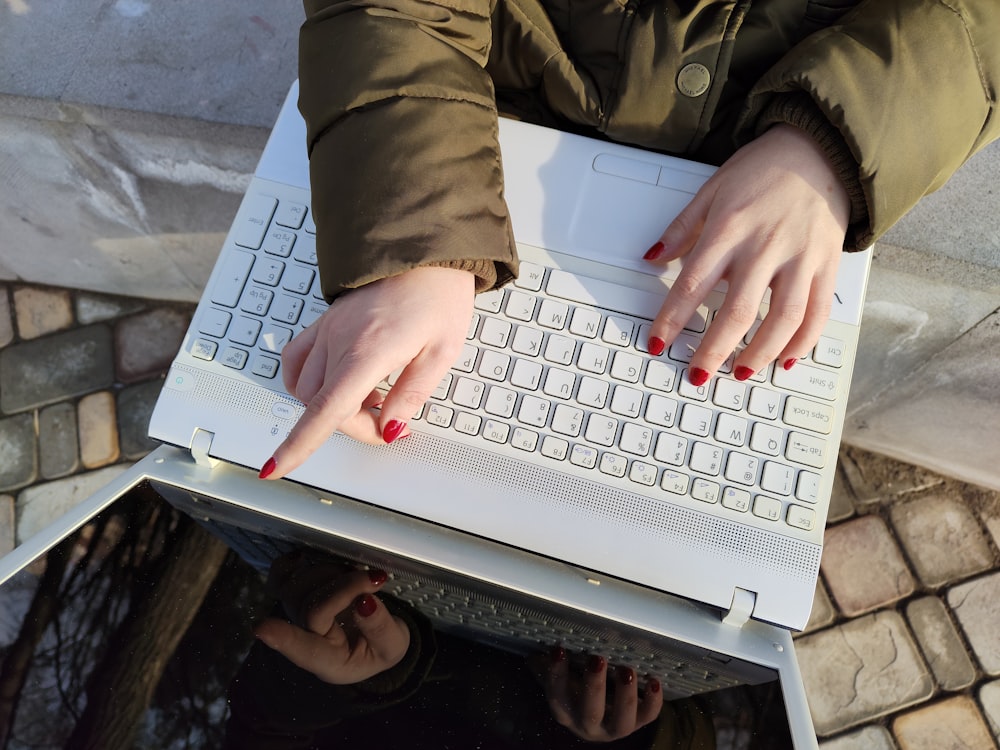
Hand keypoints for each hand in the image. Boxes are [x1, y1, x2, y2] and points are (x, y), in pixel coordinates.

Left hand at [254, 567, 410, 684]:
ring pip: (297, 588)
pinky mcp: (293, 596)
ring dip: (331, 573)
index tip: (262, 629)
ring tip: (357, 575)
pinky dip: (291, 564)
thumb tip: (365, 602)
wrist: (372, 640)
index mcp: (330, 661)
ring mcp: (295, 616)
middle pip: (311, 608)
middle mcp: (307, 639)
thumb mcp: (393, 646)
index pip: (305, 651)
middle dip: (347, 587)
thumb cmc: (380, 647)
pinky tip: (309, 558)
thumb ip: (381, 629)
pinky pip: (280, 577)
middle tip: (377, 580)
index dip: (285, 639)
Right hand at [261, 265, 474, 478]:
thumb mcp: (442, 351)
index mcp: (369, 351)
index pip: (326, 409)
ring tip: (372, 397)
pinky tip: (336, 383)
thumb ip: (412, 394)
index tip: (274, 468)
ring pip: (307, 387)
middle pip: (322, 406)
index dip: (299, 444)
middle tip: (389, 423)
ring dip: (333, 406)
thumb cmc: (438, 295)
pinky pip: (297, 359)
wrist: (423, 250)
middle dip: (351, 426)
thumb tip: (390, 428)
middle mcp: (339, 340)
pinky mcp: (325, 321)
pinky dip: (307, 381)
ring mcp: (328, 329)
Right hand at [542, 648, 662, 741]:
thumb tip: (535, 646)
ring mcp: (615, 728)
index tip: (559, 649)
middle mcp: (589, 725)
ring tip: (627, 670)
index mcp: (567, 712)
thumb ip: (548, 666)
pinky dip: (653, 701)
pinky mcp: (638, 723)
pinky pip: (648, 717)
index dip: (557, 675)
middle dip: (594, 686)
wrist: (601, 718)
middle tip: (597, 659)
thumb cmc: (577, 691)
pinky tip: (654, 681)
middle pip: (590, 712)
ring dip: (625, 696)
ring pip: (621, 720)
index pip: (557, 697)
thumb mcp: (562, 680)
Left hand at [643, 124, 848, 384]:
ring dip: (759, 354)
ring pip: (782, 319)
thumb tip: (651, 257)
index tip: (658, 344)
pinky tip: (784, 359)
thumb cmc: (763, 169)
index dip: (672, 319)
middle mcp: (765, 247)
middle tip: (697, 375)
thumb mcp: (712, 190)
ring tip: (739, 373)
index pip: (692, 284)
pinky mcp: (826, 265)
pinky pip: (817, 312)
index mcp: (729, 229)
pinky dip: (802, 342)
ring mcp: (799, 258)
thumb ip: (682, 228)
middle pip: (737, 312)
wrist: (820, 150)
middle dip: (713, 351)